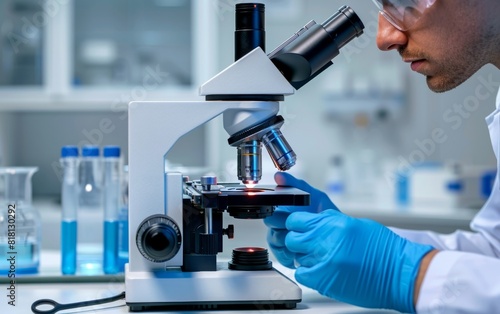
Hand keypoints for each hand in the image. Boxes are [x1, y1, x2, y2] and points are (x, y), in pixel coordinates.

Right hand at [264, 172, 337, 267]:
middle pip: (270, 223)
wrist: (340, 238)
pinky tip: (296, 255)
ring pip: (273, 238)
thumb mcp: (317, 197)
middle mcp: (282, 221)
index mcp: (287, 208)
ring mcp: (284, 236)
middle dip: (281, 226)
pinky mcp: (287, 252)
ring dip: (285, 242)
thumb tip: (279, 175)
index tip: (285, 214)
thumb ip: (297, 184)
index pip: (270, 206)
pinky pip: (279, 253)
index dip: (274, 210)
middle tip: (293, 228)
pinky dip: (287, 255)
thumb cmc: (328, 215)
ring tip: (299, 240)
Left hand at [286, 209, 433, 312]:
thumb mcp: (354, 224)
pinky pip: (302, 274)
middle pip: (292, 239)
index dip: (297, 225)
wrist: (400, 273)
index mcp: (333, 223)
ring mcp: (323, 261)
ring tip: (323, 259)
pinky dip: (308, 272)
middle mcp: (325, 240)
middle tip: (310, 245)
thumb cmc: (384, 249)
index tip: (300, 229)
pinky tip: (321, 271)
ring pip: (296, 256)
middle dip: (298, 241)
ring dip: (305, 257)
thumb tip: (315, 222)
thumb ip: (330, 222)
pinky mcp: (324, 280)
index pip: (296, 220)